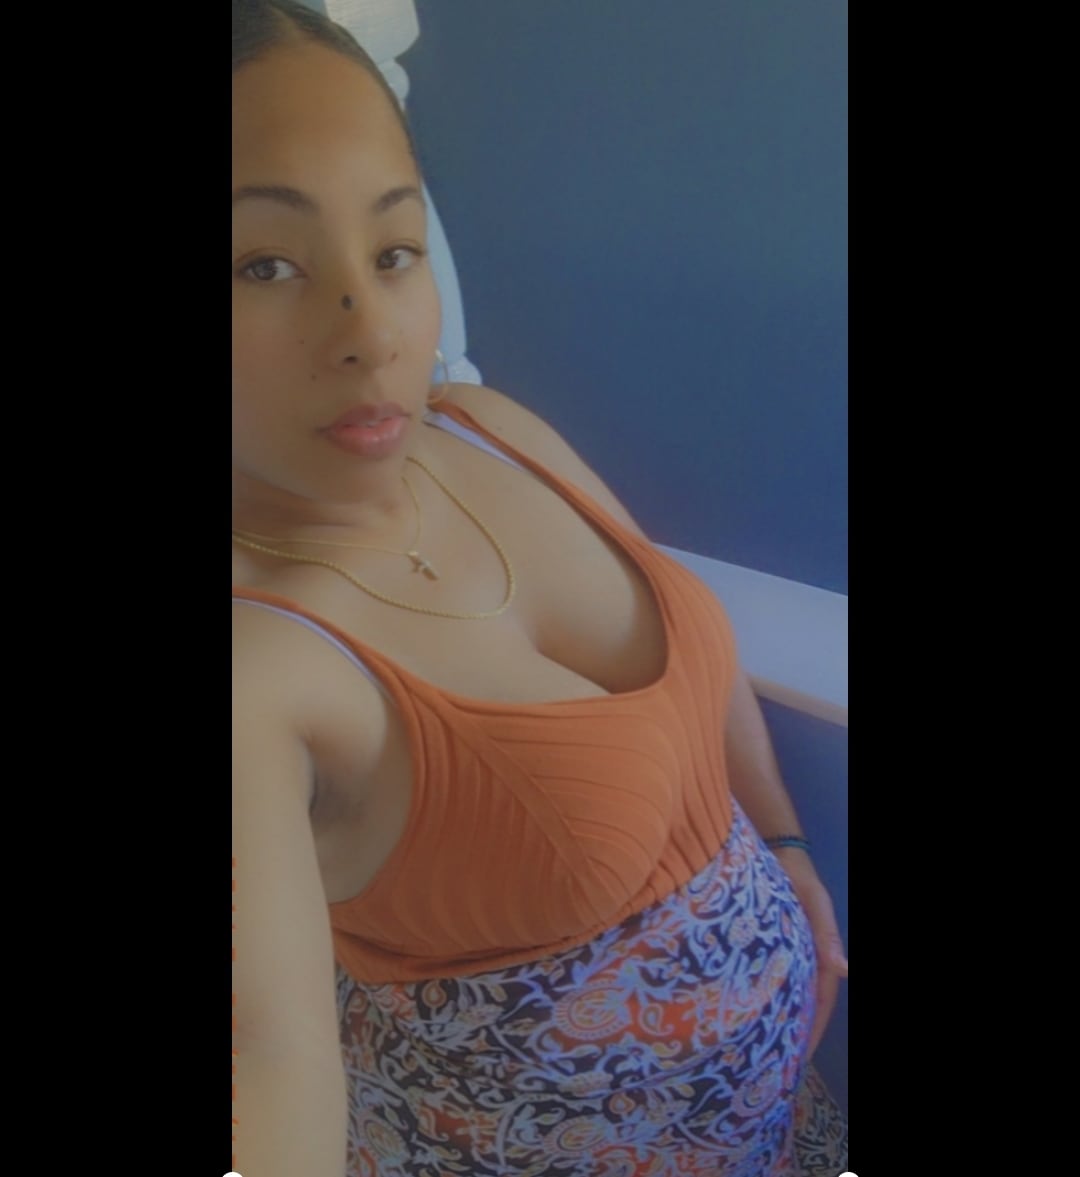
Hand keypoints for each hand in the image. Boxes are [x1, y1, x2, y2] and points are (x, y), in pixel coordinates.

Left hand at [772, 848, 847, 1058]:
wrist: (776, 854)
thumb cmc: (798, 878)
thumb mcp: (816, 903)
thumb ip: (827, 934)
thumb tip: (845, 969)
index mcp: (820, 955)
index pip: (820, 1001)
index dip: (812, 1030)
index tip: (799, 1058)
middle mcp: (804, 960)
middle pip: (802, 1004)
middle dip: (793, 1032)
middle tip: (773, 1063)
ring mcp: (787, 955)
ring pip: (785, 993)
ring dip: (778, 1016)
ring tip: (758, 1047)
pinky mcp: (768, 947)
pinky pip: (769, 977)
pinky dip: (763, 994)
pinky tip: (744, 1010)